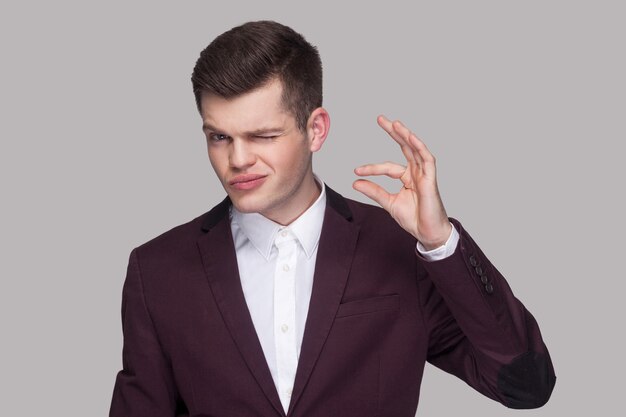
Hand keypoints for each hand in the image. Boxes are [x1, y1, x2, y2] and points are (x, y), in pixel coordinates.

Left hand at [353, 115, 451, 249]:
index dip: (372, 168)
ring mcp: (425, 174)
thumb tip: (355, 181)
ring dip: (405, 135)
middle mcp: (416, 172)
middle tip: (380, 118)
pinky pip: (427, 159)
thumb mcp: (388, 203)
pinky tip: (410, 136)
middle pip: (405, 147)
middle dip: (393, 132)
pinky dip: (419, 147)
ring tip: (394, 123)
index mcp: (407, 177)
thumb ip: (373, 191)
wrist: (427, 232)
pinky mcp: (431, 178)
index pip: (387, 167)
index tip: (356, 171)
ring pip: (415, 149)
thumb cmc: (413, 218)